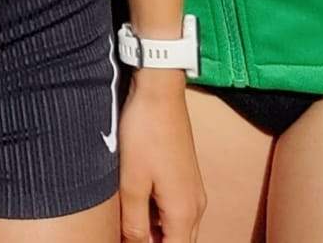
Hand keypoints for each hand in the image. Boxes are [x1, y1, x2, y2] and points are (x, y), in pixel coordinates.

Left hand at [118, 72, 204, 241]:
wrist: (160, 93)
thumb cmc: (145, 133)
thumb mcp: (132, 182)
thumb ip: (134, 222)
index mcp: (184, 212)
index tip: (129, 241)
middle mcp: (196, 206)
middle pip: (179, 242)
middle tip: (126, 231)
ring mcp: (193, 191)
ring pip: (177, 228)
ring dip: (155, 231)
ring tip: (128, 218)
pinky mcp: (186, 178)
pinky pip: (176, 210)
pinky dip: (159, 215)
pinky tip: (136, 203)